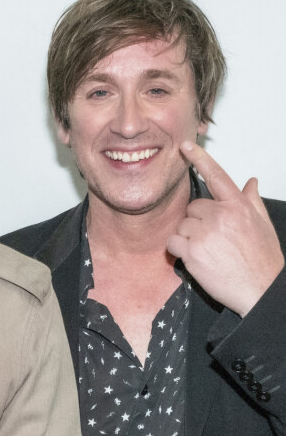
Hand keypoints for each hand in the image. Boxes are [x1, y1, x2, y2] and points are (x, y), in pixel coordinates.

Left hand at [167, 140, 283, 316]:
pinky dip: (178, 250)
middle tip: (214, 239)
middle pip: (193, 207)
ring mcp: (205, 232)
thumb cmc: (262, 260)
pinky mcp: (192, 250)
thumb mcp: (263, 225)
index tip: (185, 146)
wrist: (261, 290)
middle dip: (198, 222)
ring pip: (181, 225)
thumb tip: (250, 181)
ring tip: (209, 251)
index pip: (217, 176)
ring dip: (188, 237)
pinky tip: (196, 258)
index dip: (200, 159)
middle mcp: (221, 215)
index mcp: (238, 206)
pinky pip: (172, 242)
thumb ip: (252, 201)